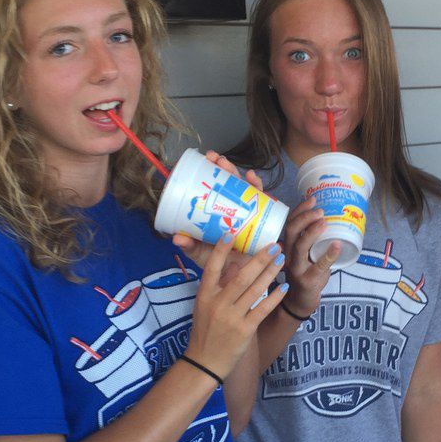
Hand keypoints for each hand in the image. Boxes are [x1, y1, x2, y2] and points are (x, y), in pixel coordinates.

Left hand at [172, 151, 262, 279]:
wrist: (240, 282)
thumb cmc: (218, 265)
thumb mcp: (201, 255)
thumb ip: (190, 247)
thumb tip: (176, 238)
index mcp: (217, 212)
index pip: (214, 187)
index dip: (211, 171)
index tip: (205, 159)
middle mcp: (234, 209)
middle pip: (230, 182)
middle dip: (224, 167)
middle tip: (216, 159)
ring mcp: (249, 213)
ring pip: (245, 188)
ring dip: (239, 174)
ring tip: (230, 166)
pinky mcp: (262, 221)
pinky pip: (264, 202)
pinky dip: (260, 189)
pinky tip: (253, 180)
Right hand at [185, 234, 287, 377]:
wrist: (205, 362)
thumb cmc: (205, 332)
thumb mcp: (204, 307)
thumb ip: (218, 287)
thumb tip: (235, 264)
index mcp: (204, 295)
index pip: (212, 268)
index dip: (220, 251)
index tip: (230, 233)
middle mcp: (217, 304)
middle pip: (241, 276)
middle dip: (260, 259)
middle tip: (274, 245)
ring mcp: (231, 317)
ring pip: (254, 289)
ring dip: (270, 272)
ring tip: (282, 259)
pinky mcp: (244, 330)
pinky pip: (262, 309)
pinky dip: (274, 297)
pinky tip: (284, 287)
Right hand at [280, 197, 340, 316]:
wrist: (299, 302)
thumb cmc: (305, 274)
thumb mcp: (305, 255)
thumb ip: (311, 240)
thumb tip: (330, 218)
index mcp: (288, 247)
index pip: (289, 224)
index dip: (299, 210)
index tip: (312, 199)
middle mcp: (288, 255)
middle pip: (291, 231)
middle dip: (304, 217)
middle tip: (320, 210)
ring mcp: (296, 268)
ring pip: (300, 246)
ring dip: (312, 232)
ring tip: (324, 221)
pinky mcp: (307, 280)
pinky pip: (318, 265)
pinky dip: (329, 254)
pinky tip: (337, 245)